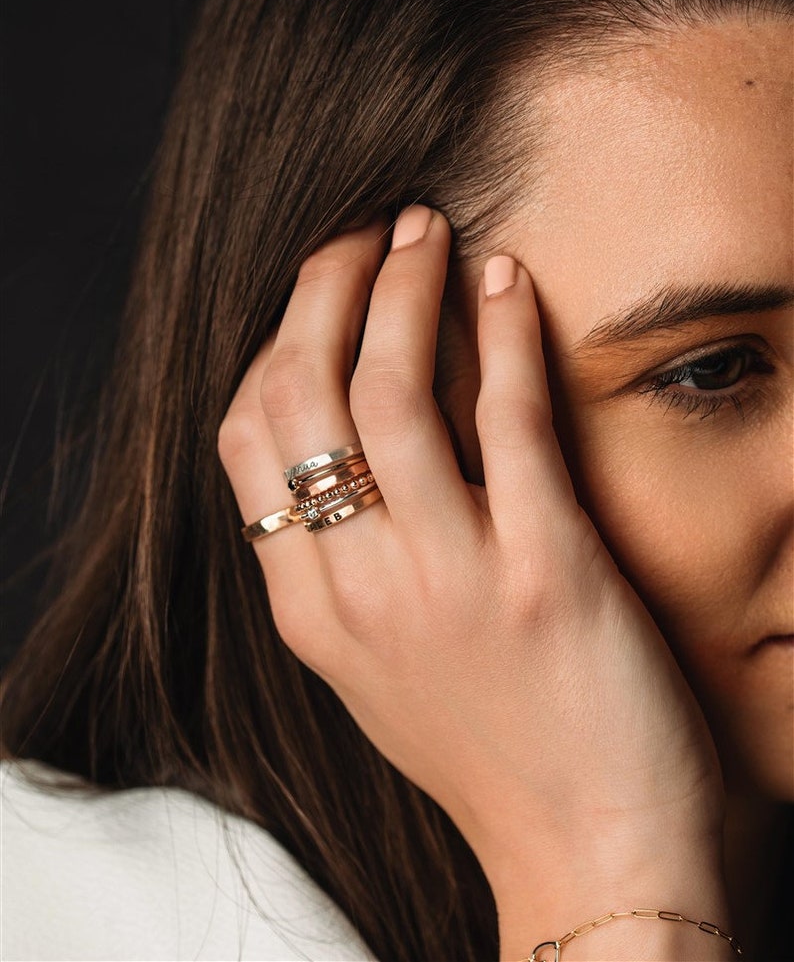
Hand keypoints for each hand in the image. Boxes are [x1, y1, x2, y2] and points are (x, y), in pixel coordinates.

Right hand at [219, 207, 728, 955]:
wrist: (588, 854)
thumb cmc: (487, 754)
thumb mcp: (375, 669)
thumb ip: (340, 569)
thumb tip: (341, 450)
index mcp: (308, 612)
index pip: (246, 438)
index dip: (274, 342)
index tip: (315, 292)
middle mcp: (359, 588)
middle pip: (301, 394)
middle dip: (325, 289)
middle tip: (364, 231)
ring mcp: (449, 580)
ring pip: (389, 391)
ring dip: (403, 287)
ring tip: (425, 231)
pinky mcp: (546, 573)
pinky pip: (508, 420)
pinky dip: (502, 333)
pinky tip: (505, 281)